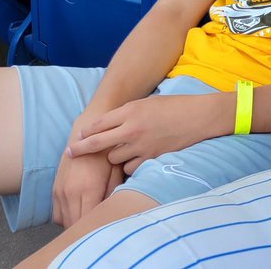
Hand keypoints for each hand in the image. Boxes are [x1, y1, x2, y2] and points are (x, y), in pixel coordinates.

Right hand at [52, 145, 124, 227]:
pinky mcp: (54, 190)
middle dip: (85, 228)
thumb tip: (111, 212)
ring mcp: (60, 192)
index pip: (89, 220)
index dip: (97, 226)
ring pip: (63, 222)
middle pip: (74, 224)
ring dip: (75, 224)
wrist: (84, 134)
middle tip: (97, 226)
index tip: (105, 225)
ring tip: (88, 220)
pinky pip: (56, 214)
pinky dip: (66, 218)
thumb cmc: (105, 153)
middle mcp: (70, 192)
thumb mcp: (115, 171)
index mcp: (88, 189)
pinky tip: (78, 212)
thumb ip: (113, 194)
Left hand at [67, 93, 229, 173]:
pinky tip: (136, 159)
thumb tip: (106, 124)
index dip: (85, 132)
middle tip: (71, 153)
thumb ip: (126, 113)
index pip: (98, 123)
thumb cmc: (174, 107)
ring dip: (114, 157)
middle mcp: (132, 128)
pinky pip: (130, 168)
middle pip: (98, 144)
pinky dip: (130, 166)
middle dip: (82, 149)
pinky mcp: (151, 158)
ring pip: (113, 159)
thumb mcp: (147, 102)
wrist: (199, 117)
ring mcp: (141, 145)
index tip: (76, 138)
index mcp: (130, 110)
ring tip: (122, 152)